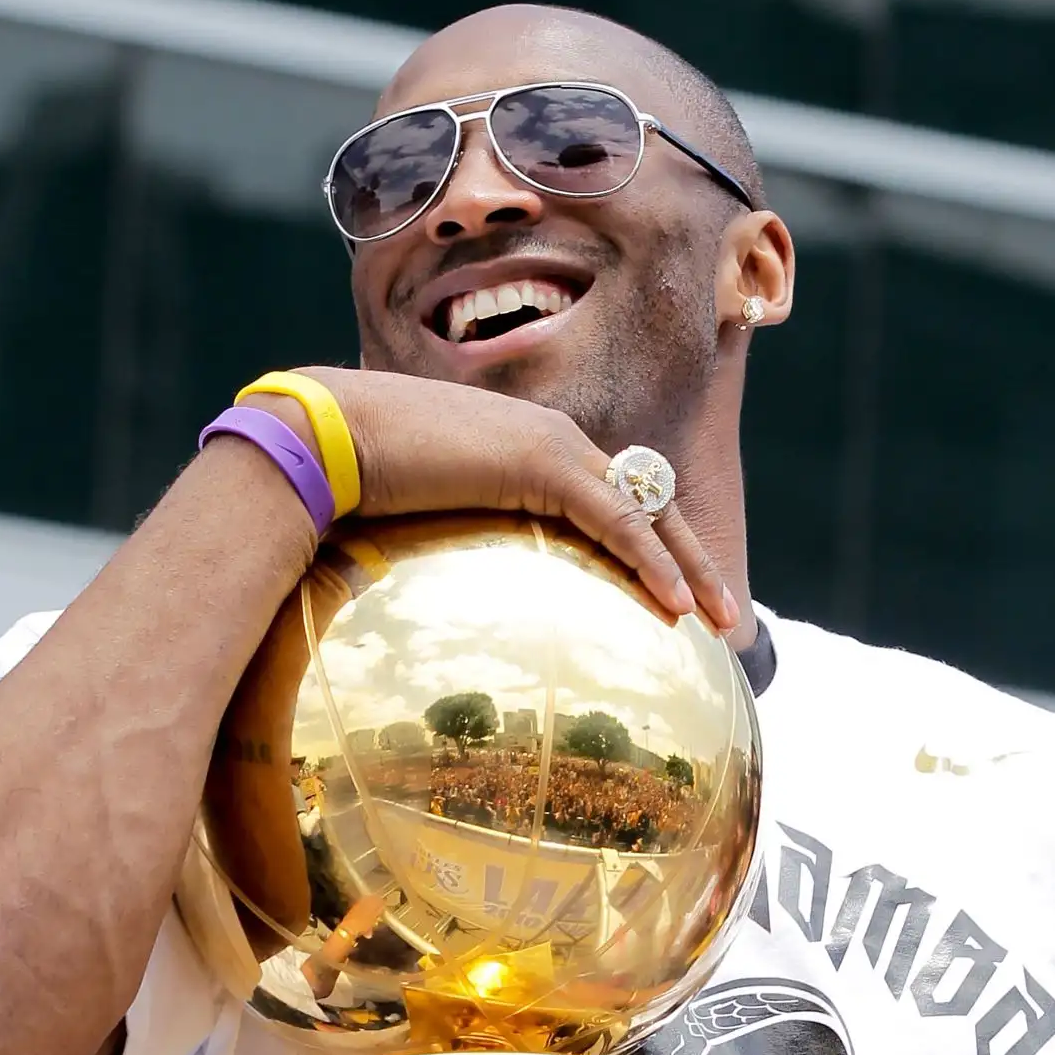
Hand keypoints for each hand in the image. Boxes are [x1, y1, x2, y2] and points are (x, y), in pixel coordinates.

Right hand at [281, 366, 737, 631]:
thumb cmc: (357, 476)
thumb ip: (457, 530)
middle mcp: (553, 439)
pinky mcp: (543, 465)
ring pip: (645, 511)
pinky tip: (677, 606)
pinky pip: (616, 521)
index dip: (648, 543)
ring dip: (689, 567)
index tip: (671, 591)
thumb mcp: (424, 507)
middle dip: (690, 557)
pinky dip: (652, 562)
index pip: (610, 496)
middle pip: (645, 500)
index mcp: (530, 446)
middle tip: (723, 610)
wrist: (331, 435)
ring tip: (720, 619)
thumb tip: (446, 591)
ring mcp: (552, 446)